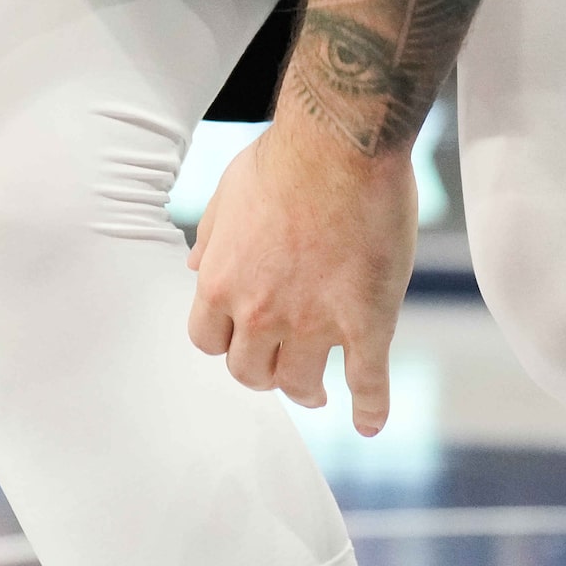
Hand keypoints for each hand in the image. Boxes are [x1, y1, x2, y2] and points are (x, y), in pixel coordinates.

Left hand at [184, 115, 416, 430]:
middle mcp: (259, 311)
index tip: (242, 338)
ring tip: (318, 392)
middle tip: (280, 368)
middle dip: (262, 372)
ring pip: (299, 385)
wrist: (340, 144)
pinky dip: (370, 409)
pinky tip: (370, 422)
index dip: (226, 342)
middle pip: (249, 372)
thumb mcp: (227, 192)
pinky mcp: (366, 323)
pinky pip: (367, 382)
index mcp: (222, 281)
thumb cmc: (284, 157)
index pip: (208, 341)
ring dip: (306, 392)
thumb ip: (211, 237)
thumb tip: (195, 266)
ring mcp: (313, 322)